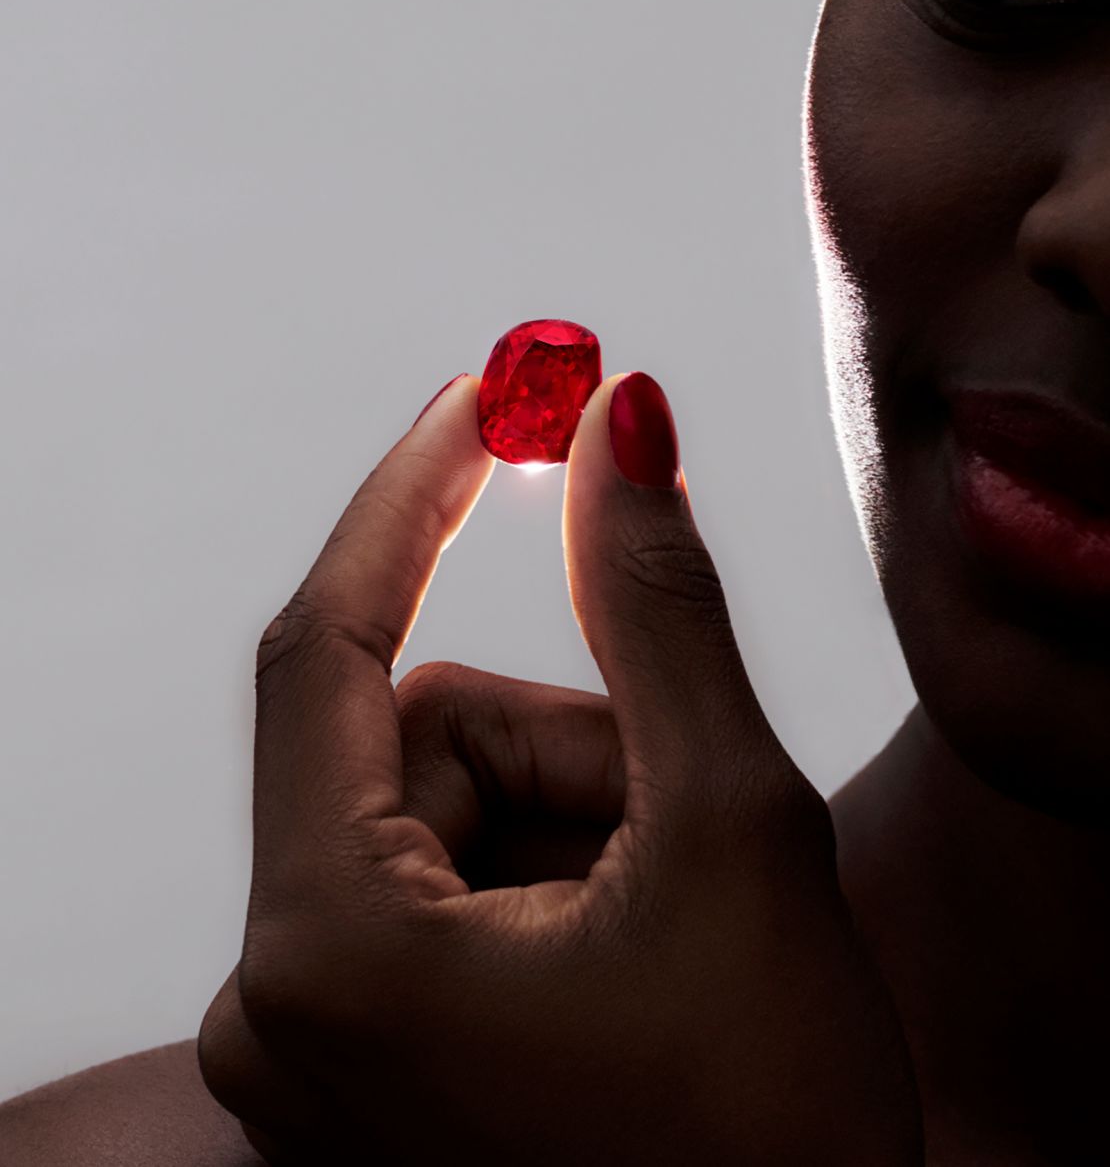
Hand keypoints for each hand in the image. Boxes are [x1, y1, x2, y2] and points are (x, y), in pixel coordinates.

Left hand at [197, 372, 922, 1164]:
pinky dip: (551, 877)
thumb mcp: (738, 842)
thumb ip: (660, 615)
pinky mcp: (358, 1057)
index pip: (325, 646)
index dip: (410, 498)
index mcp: (330, 956)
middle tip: (694, 817)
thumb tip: (619, 432)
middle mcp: (279, 1003)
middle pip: (419, 738)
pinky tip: (633, 968)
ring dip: (579, 816)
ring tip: (677, 925)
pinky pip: (442, 879)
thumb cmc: (770, 1149)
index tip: (488, 396)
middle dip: (572, 741)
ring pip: (445, 804)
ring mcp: (312, 1041)